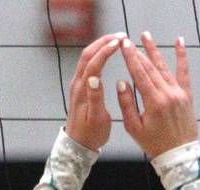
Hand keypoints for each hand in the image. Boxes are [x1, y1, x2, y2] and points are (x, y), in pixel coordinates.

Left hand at [64, 33, 121, 150]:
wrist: (78, 144)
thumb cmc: (91, 134)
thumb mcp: (96, 119)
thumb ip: (95, 98)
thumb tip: (94, 78)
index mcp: (83, 90)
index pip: (93, 63)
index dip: (106, 50)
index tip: (120, 42)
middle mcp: (78, 84)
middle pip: (88, 54)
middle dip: (103, 42)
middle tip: (121, 35)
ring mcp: (78, 84)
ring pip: (87, 57)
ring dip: (101, 45)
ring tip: (116, 40)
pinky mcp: (81, 86)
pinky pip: (88, 64)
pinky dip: (98, 53)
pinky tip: (108, 52)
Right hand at [117, 32, 196, 157]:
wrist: (179, 156)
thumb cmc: (154, 144)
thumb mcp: (134, 128)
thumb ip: (126, 104)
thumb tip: (121, 82)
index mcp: (154, 102)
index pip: (139, 74)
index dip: (130, 57)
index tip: (123, 44)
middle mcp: (168, 94)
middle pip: (150, 68)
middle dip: (138, 52)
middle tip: (128, 39)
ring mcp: (179, 93)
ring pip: (164, 67)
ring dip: (154, 50)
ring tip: (145, 35)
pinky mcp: (187, 95)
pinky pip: (184, 72)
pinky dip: (182, 56)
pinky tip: (180, 41)